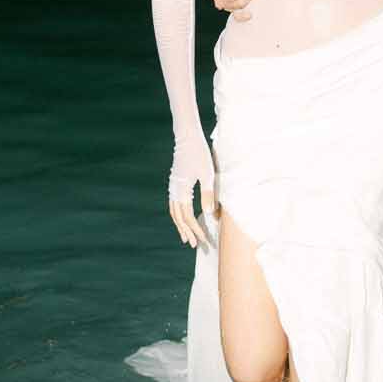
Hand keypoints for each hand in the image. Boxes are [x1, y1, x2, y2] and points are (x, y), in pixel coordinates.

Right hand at [169, 135, 216, 249]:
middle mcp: (174, 191)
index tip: (204, 240)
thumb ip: (208, 194)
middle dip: (187, 232)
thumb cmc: (199, 153)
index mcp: (181, 191)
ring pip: (174, 212)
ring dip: (181, 226)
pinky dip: (178, 215)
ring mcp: (173, 187)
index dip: (196, 229)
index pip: (188, 217)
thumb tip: (209, 214)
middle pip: (179, 218)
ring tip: (186, 237)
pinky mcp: (175, 182)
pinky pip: (174, 204)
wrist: (187, 136)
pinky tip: (183, 218)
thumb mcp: (207, 174)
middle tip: (196, 245)